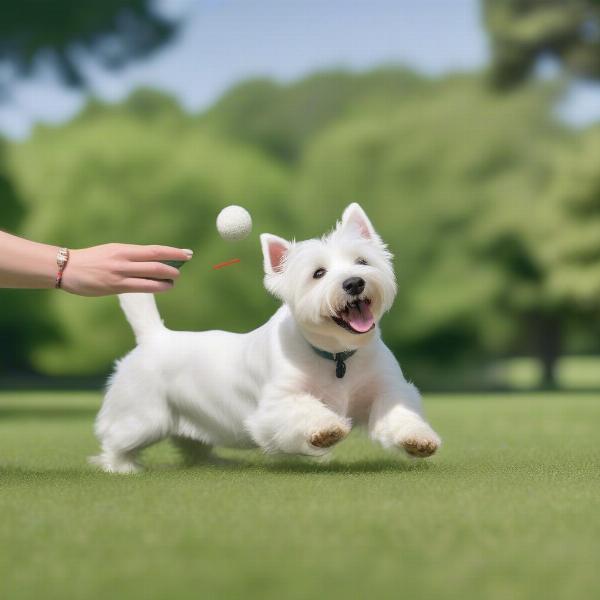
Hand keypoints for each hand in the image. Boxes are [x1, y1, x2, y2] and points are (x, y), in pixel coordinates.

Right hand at [61, 244, 192, 295]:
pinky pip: (141, 287)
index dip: (173, 252)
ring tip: (174, 281)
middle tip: (184, 267)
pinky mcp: (115, 287)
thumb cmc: (91, 260)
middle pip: (156, 262)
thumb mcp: (112, 251)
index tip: (187, 253)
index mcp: (123, 249)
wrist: (66, 268)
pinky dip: (155, 287)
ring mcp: (120, 273)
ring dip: (167, 279)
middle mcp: (124, 259)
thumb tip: (153, 261)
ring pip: (151, 276)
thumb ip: (131, 256)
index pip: (154, 250)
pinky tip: (163, 287)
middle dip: (174, 266)